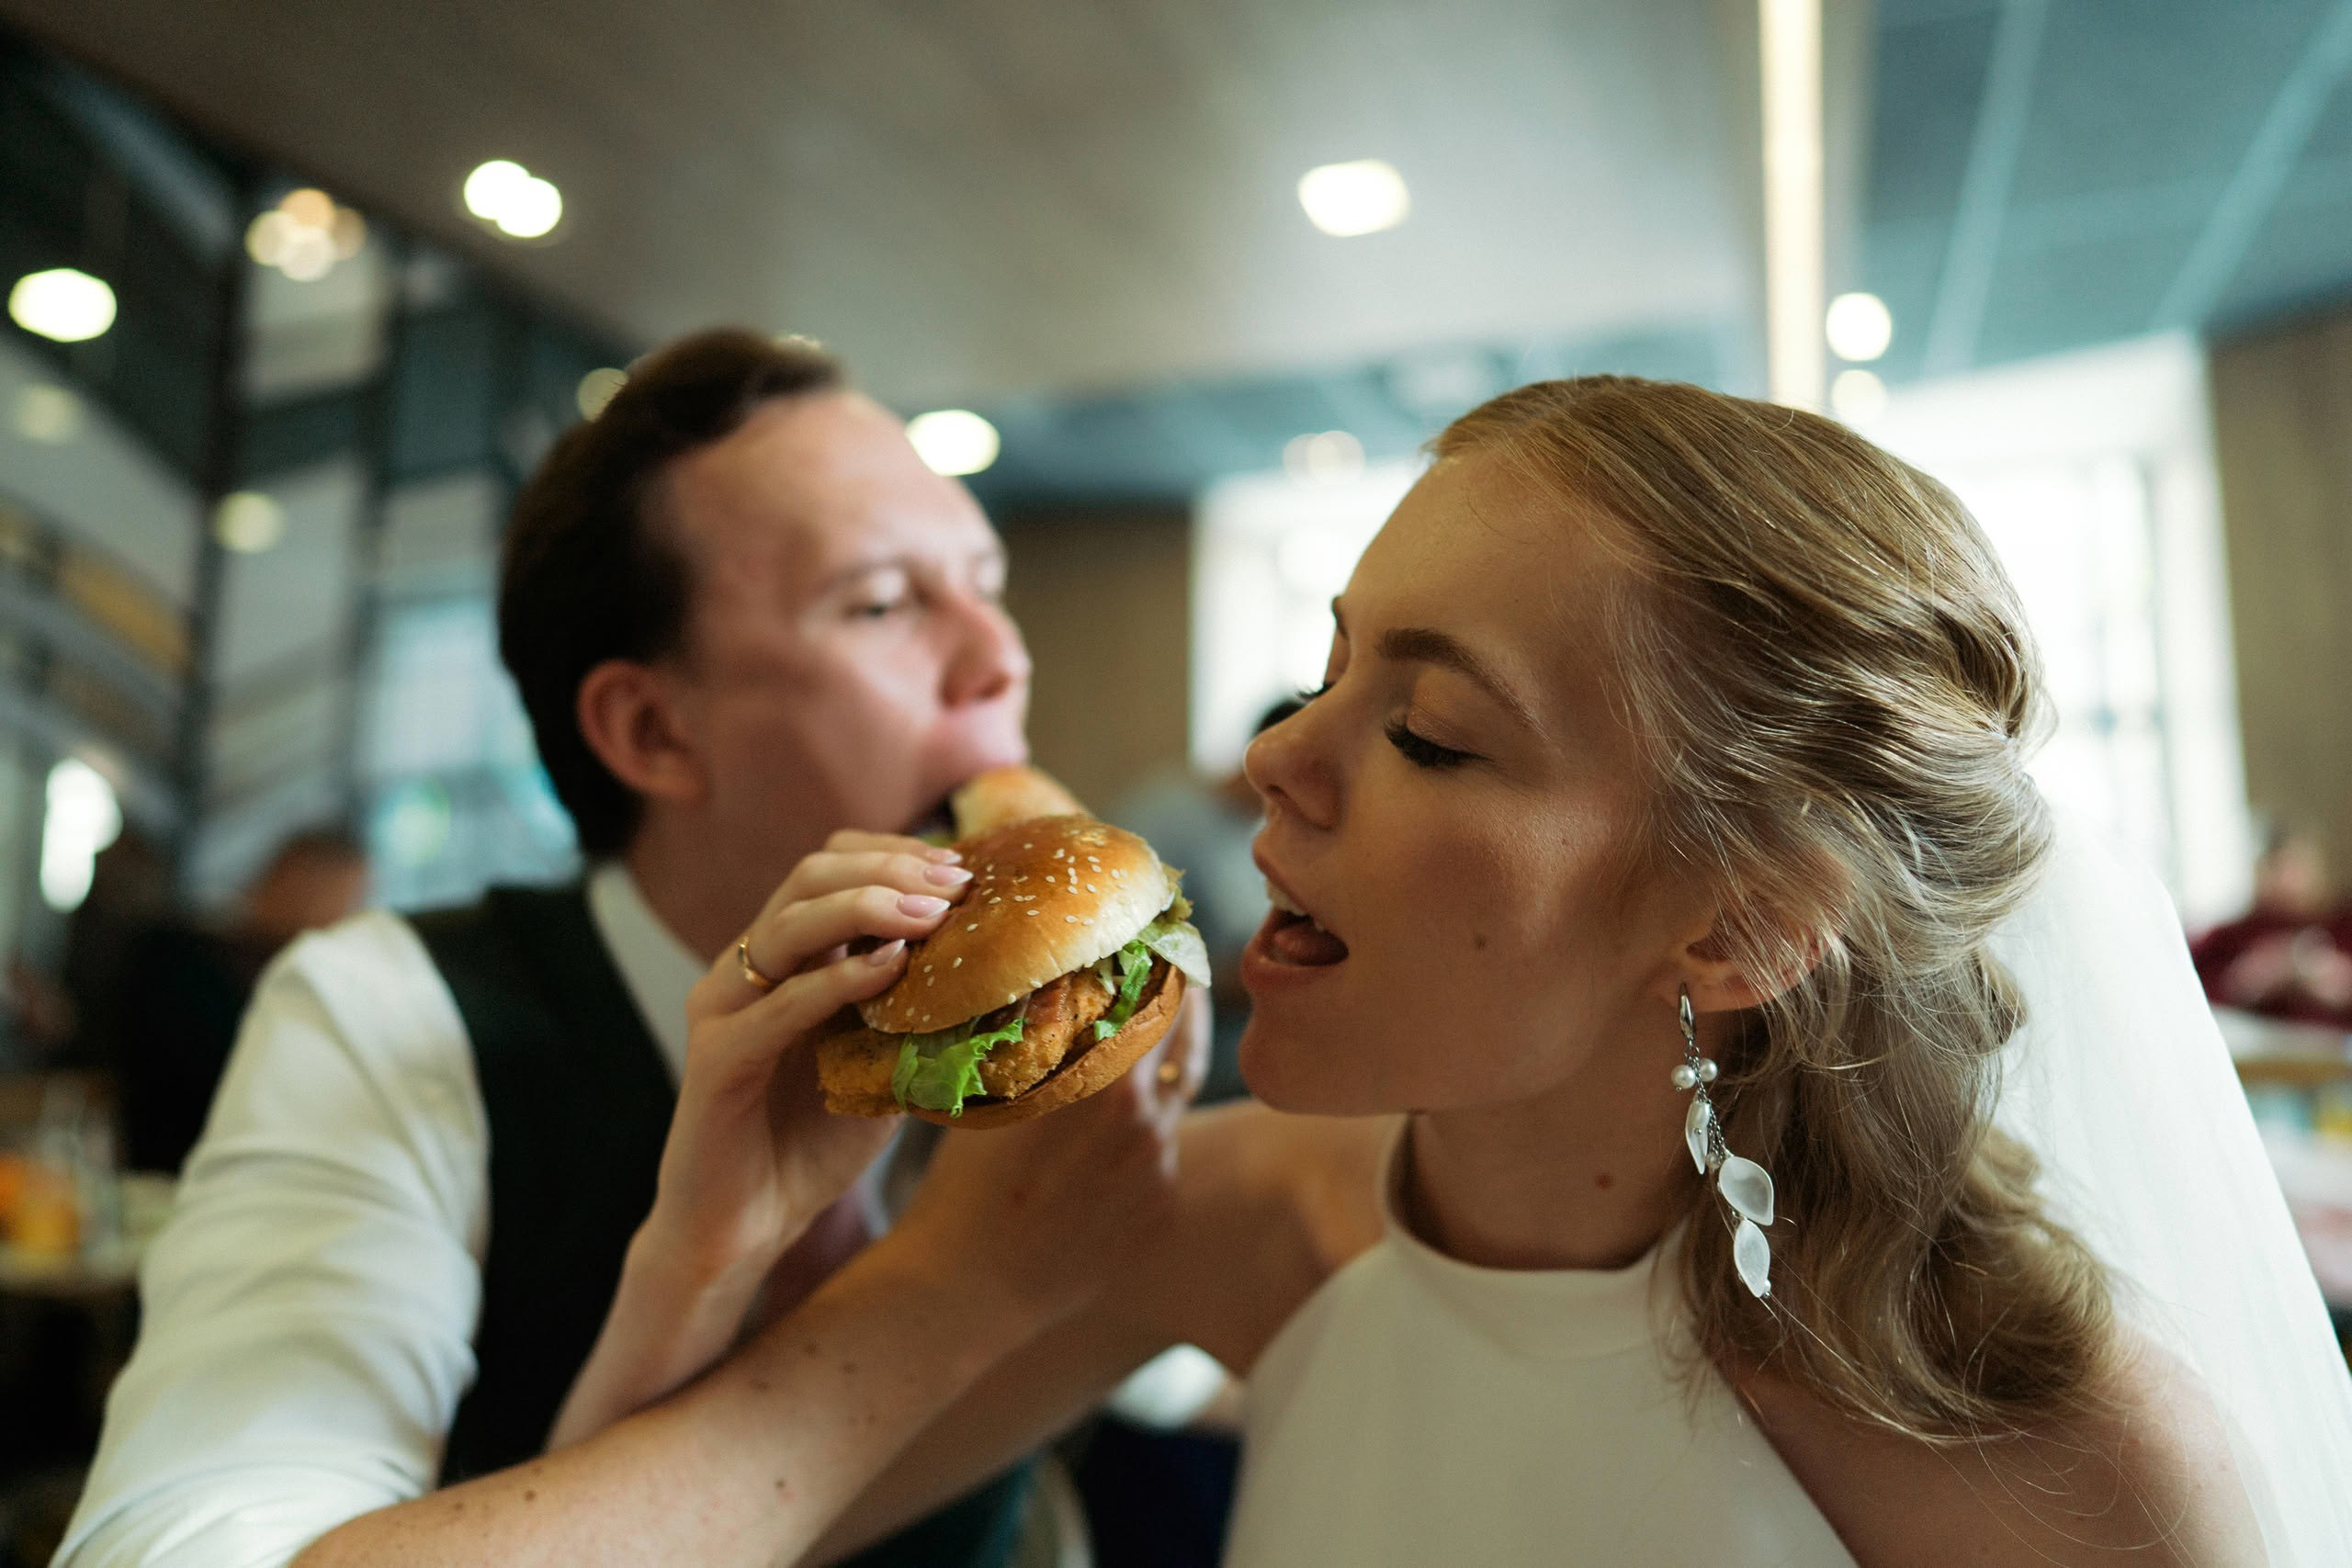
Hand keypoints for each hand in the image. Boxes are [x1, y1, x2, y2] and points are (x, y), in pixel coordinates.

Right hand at [641, 831, 975, 1293]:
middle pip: (810, 877)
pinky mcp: (715, 1059)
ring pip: (788, 923)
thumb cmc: (814, 1142)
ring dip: (867, 906)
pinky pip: (776, 1006)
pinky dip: (836, 979)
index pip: (831, 870)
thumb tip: (1005, 979)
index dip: (894, 855)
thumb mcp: (882, 1062)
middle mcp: (748, 970)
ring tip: (933, 914)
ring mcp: (724, 1008)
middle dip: (890, 868)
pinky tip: (889, 969)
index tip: (963, 869)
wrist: (745, 1225)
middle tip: (957, 884)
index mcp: (785, 960)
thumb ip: (917, 1014)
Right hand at [891, 980, 1210, 1326]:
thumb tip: (1063, 975)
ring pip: (1174, 1091)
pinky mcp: (1161, 1203)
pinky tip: (1103, 1134)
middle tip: (1170, 969)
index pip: (1161, 991)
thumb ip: (1043, 1033)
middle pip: (1186, 1033)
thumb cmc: (964, 1180)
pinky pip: (1162, 1147)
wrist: (968, 1285)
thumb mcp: (996, 1090)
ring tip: (1134, 1043)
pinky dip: (1143, 1128)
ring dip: (1161, 1064)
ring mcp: (1159, 1163)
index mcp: (1104, 1075)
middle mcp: (1144, 1116)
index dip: (1164, 958)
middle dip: (1181, 998)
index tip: (1161, 937)